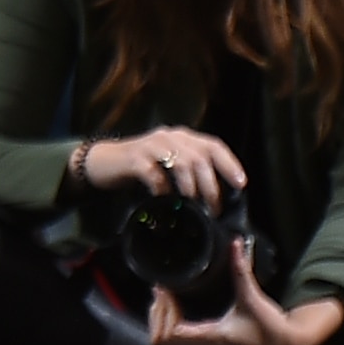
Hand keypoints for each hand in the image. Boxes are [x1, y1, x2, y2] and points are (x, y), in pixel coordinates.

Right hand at [81, 123, 245, 207]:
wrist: (103, 162)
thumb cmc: (142, 167)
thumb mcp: (169, 163)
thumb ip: (191, 170)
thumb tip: (218, 195)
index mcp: (182, 137)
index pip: (213, 145)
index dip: (229, 164)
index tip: (240, 184)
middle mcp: (169, 137)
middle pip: (200, 158)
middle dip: (211, 187)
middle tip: (214, 208)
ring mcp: (151, 145)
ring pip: (182, 164)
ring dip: (192, 189)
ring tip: (194, 206)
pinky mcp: (134, 158)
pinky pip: (156, 174)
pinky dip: (164, 190)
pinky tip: (166, 201)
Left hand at [147, 235, 343, 344]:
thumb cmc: (271, 328)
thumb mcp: (252, 297)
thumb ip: (241, 270)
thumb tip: (236, 244)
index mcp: (211, 338)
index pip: (169, 334)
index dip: (161, 311)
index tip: (163, 288)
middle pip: (161, 340)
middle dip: (157, 313)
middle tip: (161, 291)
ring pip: (167, 343)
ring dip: (161, 319)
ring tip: (165, 297)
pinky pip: (177, 341)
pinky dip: (169, 324)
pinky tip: (176, 306)